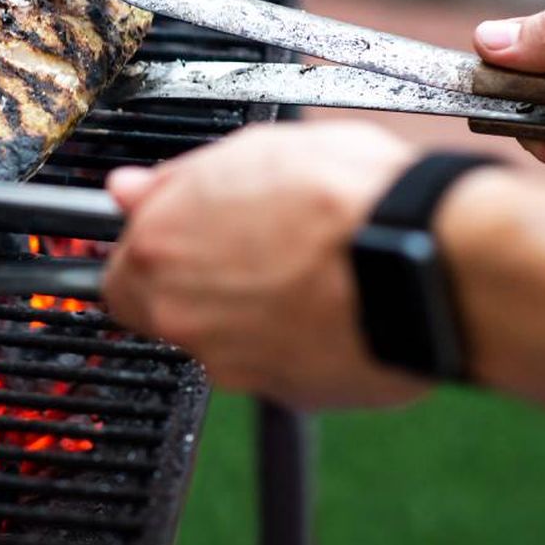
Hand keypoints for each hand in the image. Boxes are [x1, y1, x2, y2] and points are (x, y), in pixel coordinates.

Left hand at [102, 123, 427, 409]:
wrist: (423, 259)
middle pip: (164, 311)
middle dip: (197, 287)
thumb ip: (175, 181)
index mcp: (158, 249)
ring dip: (250, 315)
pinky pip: (277, 367)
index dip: (155, 252)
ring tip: (306, 273)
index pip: (121, 271)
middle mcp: (181, 314)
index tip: (185, 236)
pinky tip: (332, 307)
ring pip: (222, 341)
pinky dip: (296, 344)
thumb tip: (129, 190)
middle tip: (250, 254)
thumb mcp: (250, 150)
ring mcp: (232, 362)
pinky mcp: (286, 394)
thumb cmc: (344, 195)